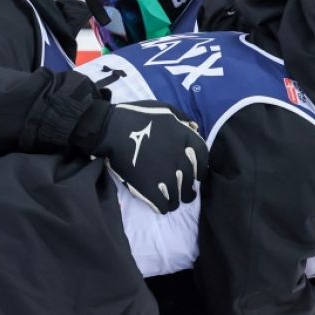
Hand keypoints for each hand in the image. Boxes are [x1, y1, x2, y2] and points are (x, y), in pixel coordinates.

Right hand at [77, 100, 205, 213]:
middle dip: (188, 188)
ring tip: (171, 198)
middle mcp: (181, 160)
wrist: (110, 129)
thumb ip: (184, 119)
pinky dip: (163, 206)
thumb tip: (195, 129)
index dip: (200, 170)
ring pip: (179, 198)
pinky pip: (164, 206)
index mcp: (186, 140)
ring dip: (176, 198)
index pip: (204, 161)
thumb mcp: (166, 109)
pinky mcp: (150, 189)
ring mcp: (166, 177)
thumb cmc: (137, 116)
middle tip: (183, 190)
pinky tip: (160, 202)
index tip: (195, 174)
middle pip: (191, 183)